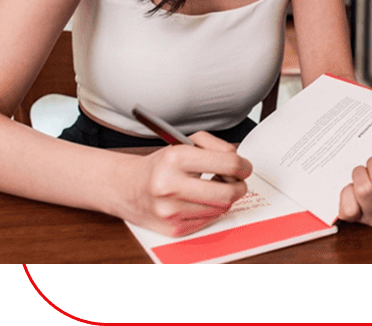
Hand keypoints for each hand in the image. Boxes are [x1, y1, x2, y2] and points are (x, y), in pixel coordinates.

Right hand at [122, 131, 252, 236]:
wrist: (126, 187)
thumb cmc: (160, 165)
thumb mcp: (185, 143)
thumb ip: (216, 147)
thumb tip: (240, 163)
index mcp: (176, 159)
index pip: (229, 164)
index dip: (244, 165)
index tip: (244, 166)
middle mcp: (171, 186)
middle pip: (229, 193)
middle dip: (240, 186)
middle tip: (237, 181)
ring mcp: (171, 211)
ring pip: (221, 208)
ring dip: (224, 198)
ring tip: (214, 187)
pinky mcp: (173, 228)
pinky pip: (208, 220)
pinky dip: (211, 209)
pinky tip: (201, 200)